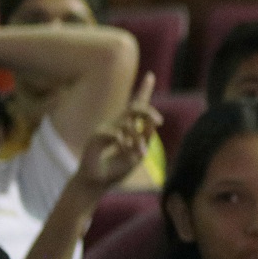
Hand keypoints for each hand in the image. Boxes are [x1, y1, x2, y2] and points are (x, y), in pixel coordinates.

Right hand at [75, 73, 161, 189]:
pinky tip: (124, 151)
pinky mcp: (97, 136)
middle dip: (149, 111)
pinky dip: (124, 142)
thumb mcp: (139, 153)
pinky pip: (116, 133)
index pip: (136, 104)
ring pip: (128, 122)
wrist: (98, 183)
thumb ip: (146, 137)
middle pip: (135, 107)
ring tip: (140, 153)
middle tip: (160, 121)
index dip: (143, 89)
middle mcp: (116, 124)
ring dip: (138, 138)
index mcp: (127, 127)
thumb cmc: (118, 169)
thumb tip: (154, 122)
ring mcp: (106, 128)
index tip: (151, 75)